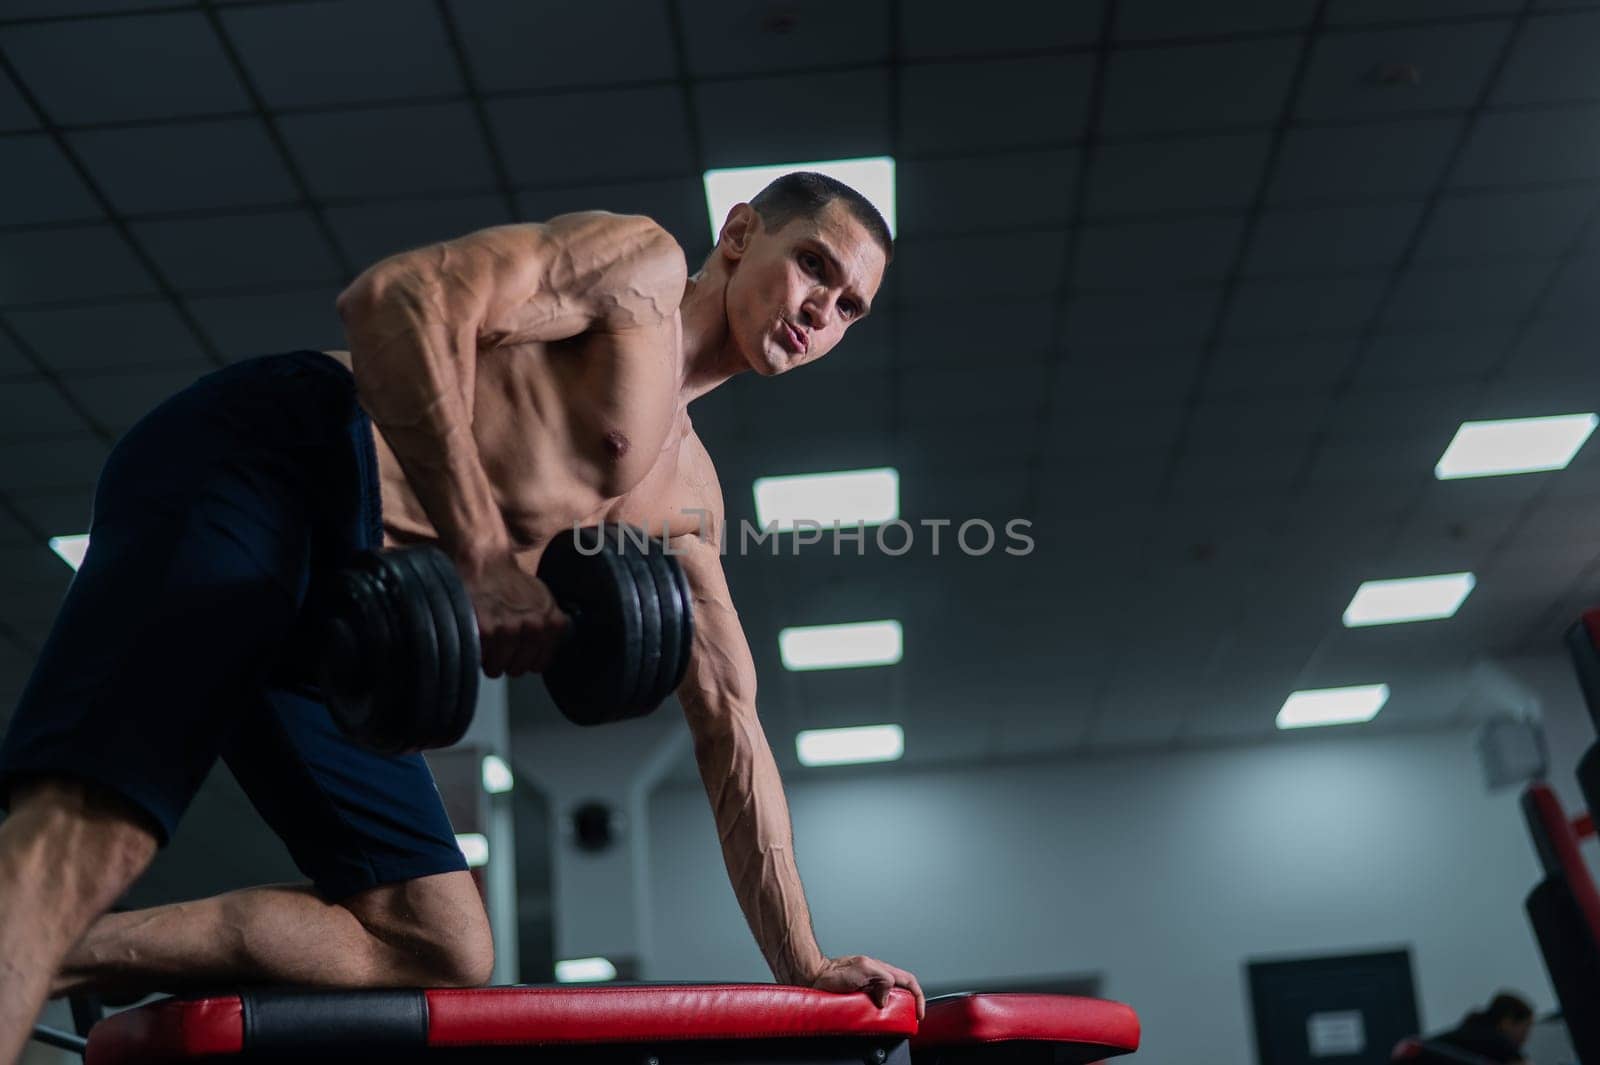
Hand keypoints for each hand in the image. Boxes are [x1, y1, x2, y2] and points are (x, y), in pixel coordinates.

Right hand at [460, 553, 569, 676]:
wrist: (485, 562)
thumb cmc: (511, 581)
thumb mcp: (544, 600)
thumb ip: (550, 626)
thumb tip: (548, 650)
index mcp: (552, 623)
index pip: (540, 664)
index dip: (526, 659)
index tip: (518, 652)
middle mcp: (533, 628)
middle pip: (518, 669)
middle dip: (506, 660)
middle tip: (499, 644)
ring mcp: (509, 631)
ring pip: (497, 668)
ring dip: (489, 659)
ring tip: (487, 640)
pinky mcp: (485, 631)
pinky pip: (480, 659)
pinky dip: (476, 652)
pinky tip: (477, 636)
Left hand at [807, 955, 924, 1019]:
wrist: (816, 978)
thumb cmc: (835, 970)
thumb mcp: (864, 968)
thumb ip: (882, 977)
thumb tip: (888, 996)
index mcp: (882, 970)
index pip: (908, 981)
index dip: (918, 997)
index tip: (919, 1012)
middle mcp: (878, 979)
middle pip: (902, 993)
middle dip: (907, 1005)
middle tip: (906, 1018)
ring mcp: (869, 989)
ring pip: (889, 1002)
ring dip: (892, 1012)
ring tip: (889, 1020)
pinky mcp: (861, 999)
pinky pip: (875, 1009)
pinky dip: (879, 1016)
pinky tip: (875, 1020)